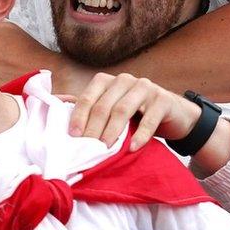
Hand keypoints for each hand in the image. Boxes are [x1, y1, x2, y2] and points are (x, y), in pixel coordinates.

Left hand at [62, 72, 196, 151]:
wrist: (174, 115)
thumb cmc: (137, 115)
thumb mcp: (111, 109)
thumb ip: (88, 107)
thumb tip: (55, 103)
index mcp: (109, 81)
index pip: (88, 97)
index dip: (79, 117)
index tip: (73, 137)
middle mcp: (125, 80)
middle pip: (104, 105)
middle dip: (94, 128)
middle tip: (88, 149)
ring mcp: (145, 87)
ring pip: (123, 109)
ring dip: (112, 132)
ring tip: (106, 149)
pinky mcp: (163, 100)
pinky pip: (149, 118)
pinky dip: (140, 135)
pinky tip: (133, 148)